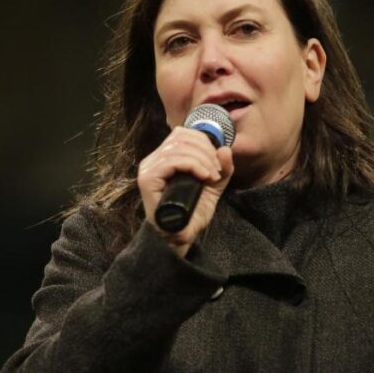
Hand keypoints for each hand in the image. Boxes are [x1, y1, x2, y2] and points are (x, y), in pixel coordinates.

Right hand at [137, 127, 233, 255]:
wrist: (179, 238)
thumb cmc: (191, 214)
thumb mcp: (212, 188)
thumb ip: (221, 169)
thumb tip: (225, 148)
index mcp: (165, 158)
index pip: (183, 134)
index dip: (204, 142)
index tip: (217, 163)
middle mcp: (153, 160)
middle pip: (182, 137)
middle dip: (206, 151)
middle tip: (216, 171)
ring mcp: (148, 169)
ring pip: (179, 147)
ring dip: (202, 159)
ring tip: (212, 177)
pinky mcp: (148, 179)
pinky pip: (172, 161)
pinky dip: (192, 165)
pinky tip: (203, 177)